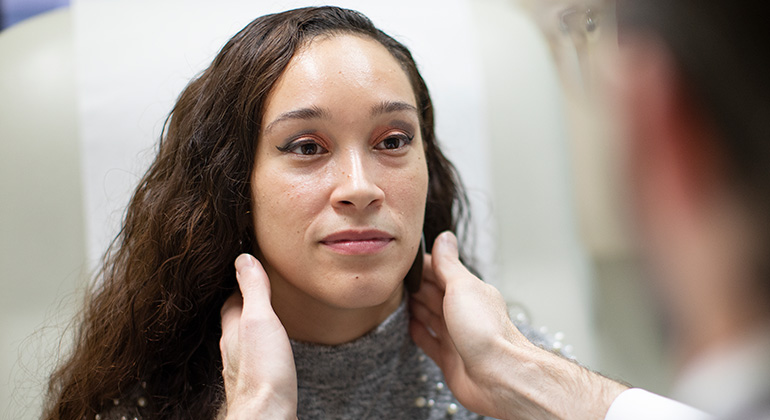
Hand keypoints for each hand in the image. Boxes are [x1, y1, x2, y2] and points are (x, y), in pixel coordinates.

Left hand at [219, 254, 297, 419]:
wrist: (266, 415)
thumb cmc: (262, 370)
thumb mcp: (259, 320)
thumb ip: (254, 290)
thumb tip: (243, 258)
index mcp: (231, 329)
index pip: (231, 299)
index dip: (238, 282)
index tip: (247, 268)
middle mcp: (232, 348)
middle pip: (234, 319)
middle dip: (244, 303)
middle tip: (255, 288)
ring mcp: (242, 367)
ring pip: (243, 339)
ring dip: (252, 325)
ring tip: (263, 315)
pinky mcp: (256, 382)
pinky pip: (255, 356)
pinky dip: (260, 346)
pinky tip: (269, 350)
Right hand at [409, 232, 625, 418]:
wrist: (498, 376)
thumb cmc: (485, 331)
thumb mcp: (462, 287)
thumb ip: (448, 264)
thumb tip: (445, 236)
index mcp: (469, 291)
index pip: (440, 271)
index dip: (421, 265)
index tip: (400, 258)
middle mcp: (463, 312)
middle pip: (433, 293)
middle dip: (414, 284)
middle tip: (389, 276)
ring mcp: (456, 336)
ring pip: (430, 316)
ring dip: (413, 306)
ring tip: (392, 297)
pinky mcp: (449, 359)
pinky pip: (429, 341)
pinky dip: (418, 332)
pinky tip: (408, 325)